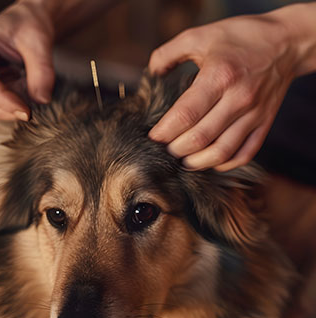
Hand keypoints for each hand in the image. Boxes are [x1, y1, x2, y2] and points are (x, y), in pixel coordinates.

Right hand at [0, 1, 54, 120]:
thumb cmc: (29, 28)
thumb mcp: (39, 43)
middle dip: (2, 109)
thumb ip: (42, 71)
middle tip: (29, 113)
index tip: (26, 112)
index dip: (3, 101)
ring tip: (26, 103)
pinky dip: (5, 109)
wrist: (27, 27)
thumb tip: (42, 100)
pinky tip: (21, 100)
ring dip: (3, 112)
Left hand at [148, 9, 304, 170]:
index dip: (164, 131)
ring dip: (197, 162)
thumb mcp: (200, 35)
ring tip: (183, 160)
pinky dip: (224, 164)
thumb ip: (168, 53)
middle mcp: (238, 99)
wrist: (286, 42)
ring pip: (221, 152)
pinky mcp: (264, 124)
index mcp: (219, 76)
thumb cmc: (239, 38)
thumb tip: (151, 73)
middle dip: (175, 149)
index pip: (185, 115)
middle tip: (165, 148)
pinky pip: (244, 154)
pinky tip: (210, 160)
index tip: (153, 136)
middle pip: (199, 138)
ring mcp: (254, 115)